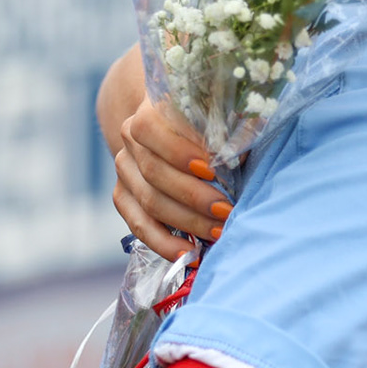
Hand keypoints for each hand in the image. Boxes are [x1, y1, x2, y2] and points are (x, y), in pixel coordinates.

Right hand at [113, 95, 227, 261]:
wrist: (168, 124)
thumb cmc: (204, 119)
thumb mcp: (217, 113)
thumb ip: (228, 126)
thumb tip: (242, 154)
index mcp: (148, 113)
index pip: (150, 130)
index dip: (178, 151)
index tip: (212, 170)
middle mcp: (130, 141)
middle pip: (154, 173)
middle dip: (194, 196)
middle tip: (227, 210)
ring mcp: (124, 170)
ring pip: (148, 202)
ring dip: (186, 221)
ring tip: (218, 232)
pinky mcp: (124, 196)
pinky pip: (138, 225)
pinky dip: (163, 243)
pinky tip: (188, 254)